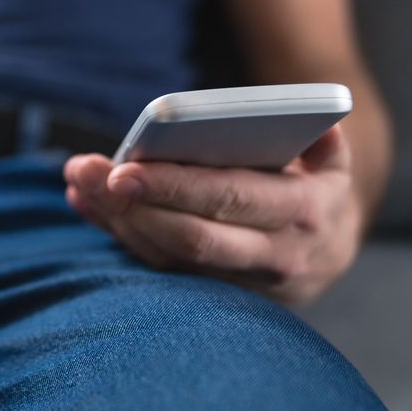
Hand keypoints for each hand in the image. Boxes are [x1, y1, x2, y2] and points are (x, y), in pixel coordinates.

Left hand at [63, 126, 362, 305]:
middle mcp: (275, 255)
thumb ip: (319, 136)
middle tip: (87, 173)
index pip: (229, 198)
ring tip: (79, 180)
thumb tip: (297, 114)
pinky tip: (87, 202)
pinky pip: (159, 267)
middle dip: (132, 207)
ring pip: (168, 258)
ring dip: (116, 220)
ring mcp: (241, 283)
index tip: (125, 167)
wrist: (330, 255)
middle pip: (190, 238)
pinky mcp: (212, 296)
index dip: (174, 186)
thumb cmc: (315, 188)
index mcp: (304, 212)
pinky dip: (119, 234)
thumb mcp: (331, 161)